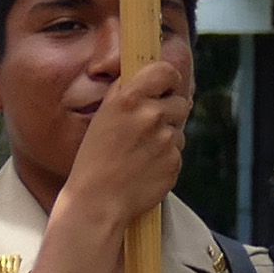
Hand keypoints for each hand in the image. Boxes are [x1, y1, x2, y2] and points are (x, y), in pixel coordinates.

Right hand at [59, 51, 196, 236]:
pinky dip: (165, 159)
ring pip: (178, 129)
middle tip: (145, 128)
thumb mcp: (102, 117)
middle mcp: (151, 115)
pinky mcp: (175, 161)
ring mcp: (166, 140)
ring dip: (166, 137)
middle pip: (179, 101)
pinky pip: (177, 153)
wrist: (97, 201)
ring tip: (140, 152)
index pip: (166, 71)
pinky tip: (144, 168)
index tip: (162, 88)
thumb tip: (151, 79)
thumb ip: (126, 94)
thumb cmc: (94, 160)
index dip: (167, 79)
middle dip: (167, 112)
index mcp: (129, 98)